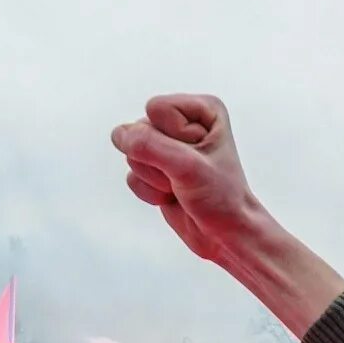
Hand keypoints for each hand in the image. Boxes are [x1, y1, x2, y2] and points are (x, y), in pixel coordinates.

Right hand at [111, 95, 255, 262]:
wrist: (225, 234)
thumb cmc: (220, 197)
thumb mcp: (187, 167)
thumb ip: (150, 146)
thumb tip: (119, 135)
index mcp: (202, 109)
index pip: (156, 109)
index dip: (171, 138)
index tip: (197, 157)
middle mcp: (184, 122)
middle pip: (140, 130)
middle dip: (160, 162)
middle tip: (187, 176)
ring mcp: (167, 146)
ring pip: (132, 154)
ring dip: (155, 179)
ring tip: (181, 186)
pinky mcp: (155, 168)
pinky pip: (132, 176)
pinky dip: (150, 192)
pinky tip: (172, 195)